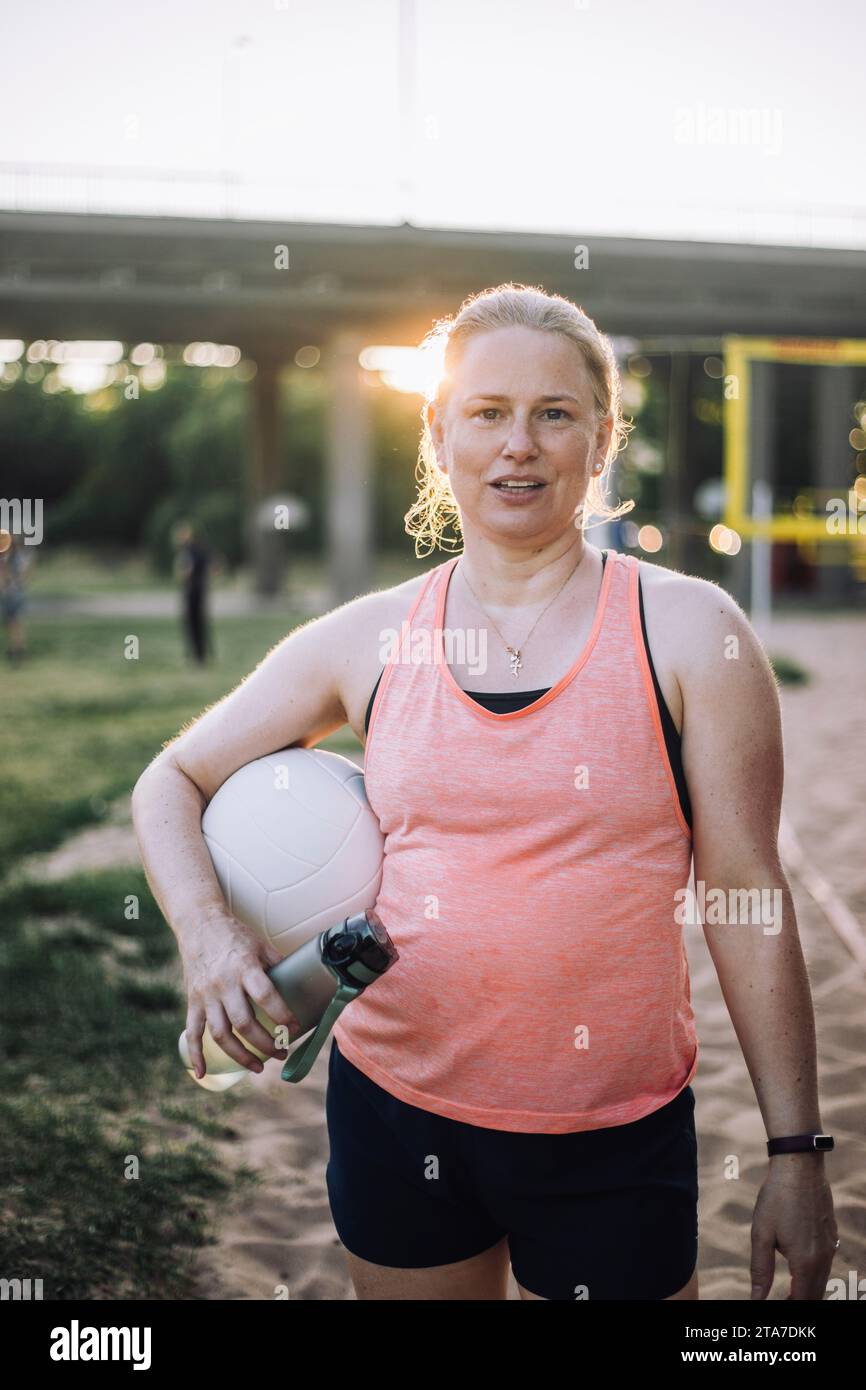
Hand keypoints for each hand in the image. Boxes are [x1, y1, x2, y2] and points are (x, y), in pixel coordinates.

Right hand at [180, 910, 301, 1079]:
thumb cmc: (235, 936)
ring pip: (220, 1033)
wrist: (199, 924)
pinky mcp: (192, 1001)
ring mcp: (206, 995)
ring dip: (240, 1055)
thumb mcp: (261, 945)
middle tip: (281, 1052)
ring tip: (258, 1067)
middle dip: (265, 1044)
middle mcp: (224, 984)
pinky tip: (204, 1073)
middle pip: (244, 1022)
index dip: (282, 1015)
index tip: (295, 1028)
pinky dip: (196, 1055)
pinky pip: (193, 1032)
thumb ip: (279, 965)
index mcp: (244, 967)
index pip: (266, 996)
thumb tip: (304, 982)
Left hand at [750, 1158, 837, 1299]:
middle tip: (779, 1303)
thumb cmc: (777, 1198)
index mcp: (805, 1261)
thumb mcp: (761, 1234)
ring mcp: (830, 1246)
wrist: (800, 1167)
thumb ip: (760, 1270)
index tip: (772, 1307)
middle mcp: (823, 1258)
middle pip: (814, 1295)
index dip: (788, 1307)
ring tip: (788, 1294)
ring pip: (822, 1281)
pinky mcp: (831, 1235)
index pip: (801, 1300)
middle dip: (798, 1302)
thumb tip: (756, 1298)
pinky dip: (814, 1275)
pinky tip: (800, 1270)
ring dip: (807, 1291)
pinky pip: (825, 1265)